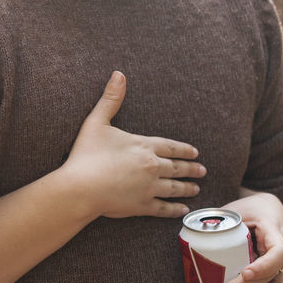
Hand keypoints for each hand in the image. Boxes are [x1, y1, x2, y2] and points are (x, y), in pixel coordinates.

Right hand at [62, 71, 204, 219]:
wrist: (81, 187)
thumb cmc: (86, 153)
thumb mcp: (96, 121)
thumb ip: (110, 99)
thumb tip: (119, 74)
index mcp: (143, 145)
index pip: (171, 147)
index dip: (184, 149)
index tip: (194, 152)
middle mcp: (152, 166)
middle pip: (177, 167)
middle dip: (191, 168)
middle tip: (202, 170)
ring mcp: (149, 188)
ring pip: (175, 187)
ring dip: (187, 187)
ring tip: (196, 188)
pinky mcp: (143, 206)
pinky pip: (165, 208)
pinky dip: (176, 208)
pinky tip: (183, 209)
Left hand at [219, 192, 282, 282]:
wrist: (272, 209)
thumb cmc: (253, 209)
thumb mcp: (238, 209)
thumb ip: (220, 221)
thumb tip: (195, 234)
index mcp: (277, 236)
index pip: (279, 254)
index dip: (264, 267)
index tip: (245, 273)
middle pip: (278, 282)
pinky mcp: (282, 279)